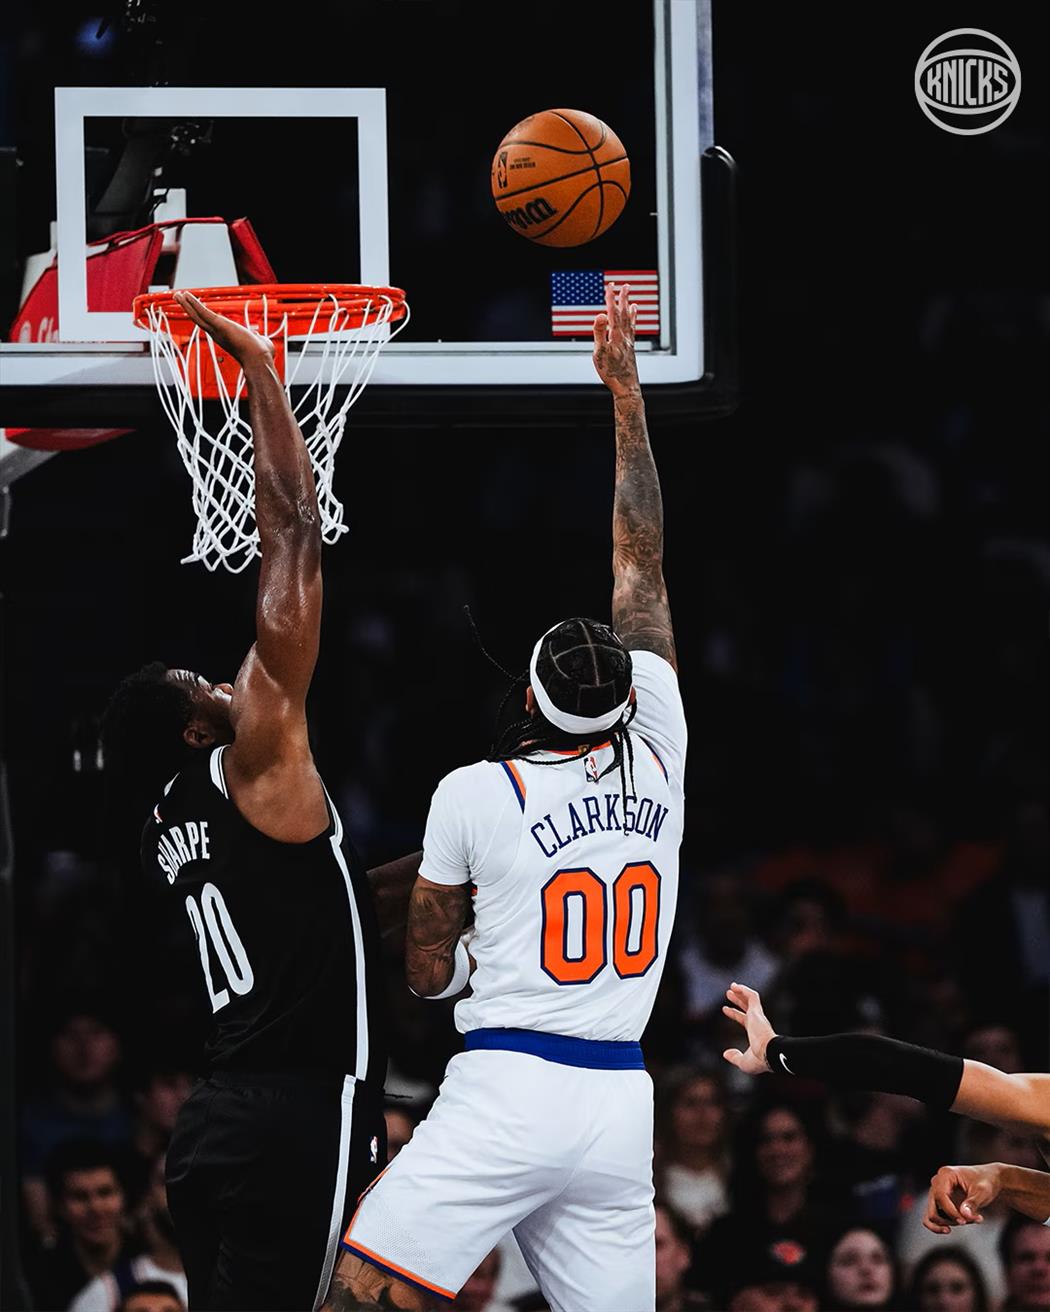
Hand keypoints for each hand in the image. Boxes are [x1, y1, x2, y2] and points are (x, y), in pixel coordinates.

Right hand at [173, 290, 274, 366]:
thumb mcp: (257, 342)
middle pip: (199, 319)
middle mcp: (217, 334)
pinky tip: (186, 296)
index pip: (209, 323)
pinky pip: (203, 313)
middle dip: (189, 309)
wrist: (259, 360)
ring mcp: (216, 331)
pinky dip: (193, 304)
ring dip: (187, 304)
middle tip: (179, 299)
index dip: (201, 315)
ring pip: (197, 316)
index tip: (195, 308)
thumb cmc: (260, 355)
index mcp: (224, 337)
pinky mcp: (219, 325)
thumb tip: (260, 336)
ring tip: (178, 295)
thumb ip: (257, 337)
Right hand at [592, 283, 640, 397]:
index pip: (612, 312)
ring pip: (630, 322)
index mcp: (616, 336)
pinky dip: (633, 324)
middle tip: (625, 285)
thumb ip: (599, 332)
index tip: (610, 285)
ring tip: (632, 301)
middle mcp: (625, 337)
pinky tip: (632, 323)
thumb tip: (601, 314)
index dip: (611, 298)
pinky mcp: (630, 350)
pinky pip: (632, 332)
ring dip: (630, 310)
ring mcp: (629, 343)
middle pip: (624, 314)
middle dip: (623, 299)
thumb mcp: (600, 352)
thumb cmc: (611, 372)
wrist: (626, 387)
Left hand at [722, 982, 776, 1075]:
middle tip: (729, 993)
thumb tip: (726, 1054)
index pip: (744, 1020)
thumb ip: (735, 1057)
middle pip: (747, 1007)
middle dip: (738, 1000)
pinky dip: (744, 990)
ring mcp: (758, 1017)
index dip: (734, 1014)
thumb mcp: (744, 1062)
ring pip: (750, 999)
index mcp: (755, 1033)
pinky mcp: (758, 1011)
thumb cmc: (758, 1060)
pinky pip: (752, 996)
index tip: (725, 1009)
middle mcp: (758, 1023)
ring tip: (731, 986)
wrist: (769, 1054)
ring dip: (741, 992)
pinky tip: (735, 987)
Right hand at [923, 1163, 1002, 1233]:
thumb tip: (964, 1215)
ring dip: (949, 1223)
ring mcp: (937, 1192)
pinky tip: (954, 1226)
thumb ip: (972, 1203)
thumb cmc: (985, 1181)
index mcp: (946, 1174)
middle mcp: (938, 1182)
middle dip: (950, 1219)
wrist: (989, 1179)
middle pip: (933, 1207)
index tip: (963, 1221)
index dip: (950, 1211)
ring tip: (968, 1221)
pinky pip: (934, 1217)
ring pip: (932, 1214)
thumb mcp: (982, 1191)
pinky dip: (941, 1225)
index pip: (940, 1195)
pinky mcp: (940, 1202)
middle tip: (966, 1222)